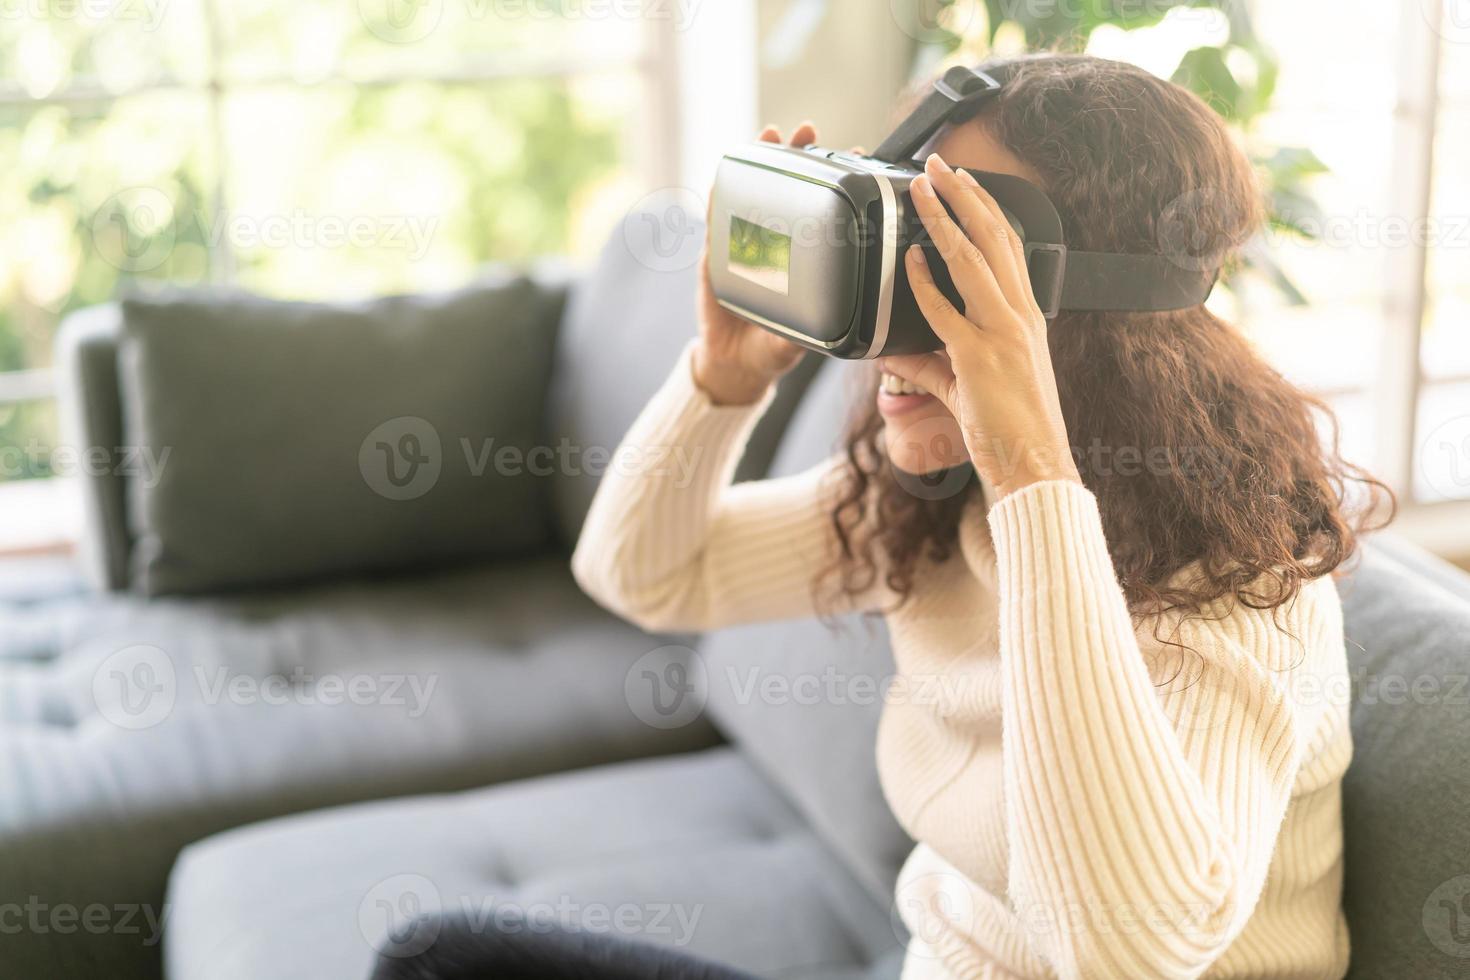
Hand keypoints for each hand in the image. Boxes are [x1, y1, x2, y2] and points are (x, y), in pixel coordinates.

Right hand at [692, 124, 812, 404]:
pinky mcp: (715, 255)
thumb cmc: (773, 350)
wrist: (735, 364)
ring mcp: (744, 245)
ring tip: (770, 135)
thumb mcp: (798, 340)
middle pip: (790, 190)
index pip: (826, 211)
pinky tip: (723, 172)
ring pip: (753, 194)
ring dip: (760, 163)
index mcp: (804, 260)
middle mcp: (777, 245)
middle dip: (798, 157)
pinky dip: (719, 193)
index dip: (839, 183)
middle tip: (808, 131)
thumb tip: (830, 328)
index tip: (855, 155)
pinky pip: (715, 218)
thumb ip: (808, 331)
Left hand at [882, 154, 1081, 499]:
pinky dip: (926, 285)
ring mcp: (1003, 334)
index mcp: (1024, 317)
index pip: (1008, 247)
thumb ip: (925, 364)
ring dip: (946, 219)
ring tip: (923, 188)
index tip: (964, 183)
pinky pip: (948, 313)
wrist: (1034, 467)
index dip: (985, 210)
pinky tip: (909, 262)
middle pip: (994, 238)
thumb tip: (889, 352)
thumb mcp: (964, 387)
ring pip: (974, 260)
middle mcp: (1019, 316)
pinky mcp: (981, 358)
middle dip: (965, 197)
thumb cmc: (1010, 429)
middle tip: (940, 164)